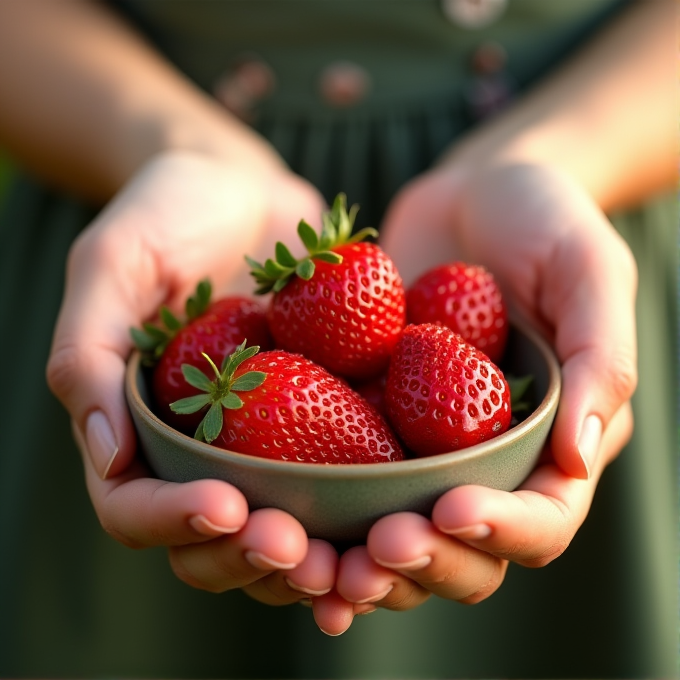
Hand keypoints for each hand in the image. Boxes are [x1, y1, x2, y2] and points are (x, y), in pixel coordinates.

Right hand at [47, 149, 339, 607]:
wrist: (249, 190)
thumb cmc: (169, 211)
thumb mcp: (114, 261)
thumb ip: (87, 351)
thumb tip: (106, 453)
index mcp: (137, 425)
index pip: (134, 505)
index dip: (173, 522)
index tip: (228, 506)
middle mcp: (199, 448)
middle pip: (211, 541)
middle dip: (252, 559)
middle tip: (303, 554)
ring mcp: (263, 441)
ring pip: (279, 530)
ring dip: (313, 561)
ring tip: (355, 562)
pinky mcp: (321, 420)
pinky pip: (339, 480)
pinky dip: (361, 514)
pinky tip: (398, 520)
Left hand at [333, 161, 635, 619]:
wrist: (467, 193)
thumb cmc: (542, 219)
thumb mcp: (588, 268)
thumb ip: (601, 357)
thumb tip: (581, 459)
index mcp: (554, 439)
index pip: (542, 517)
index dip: (502, 532)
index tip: (451, 512)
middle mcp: (486, 457)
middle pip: (464, 549)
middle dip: (423, 562)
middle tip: (374, 552)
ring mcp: (422, 445)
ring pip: (395, 532)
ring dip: (360, 562)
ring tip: (313, 560)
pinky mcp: (370, 420)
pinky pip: (340, 473)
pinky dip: (313, 508)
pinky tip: (275, 512)